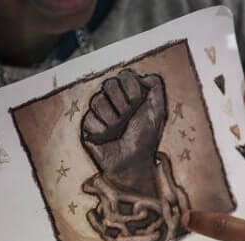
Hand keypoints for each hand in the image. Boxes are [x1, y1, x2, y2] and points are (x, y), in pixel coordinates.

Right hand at [81, 68, 166, 195]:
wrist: (134, 162)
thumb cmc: (146, 139)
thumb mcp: (158, 111)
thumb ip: (156, 86)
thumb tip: (142, 75)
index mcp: (128, 94)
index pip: (124, 75)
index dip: (132, 90)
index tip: (138, 104)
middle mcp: (111, 100)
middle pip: (109, 84)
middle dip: (123, 104)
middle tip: (128, 118)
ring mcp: (98, 112)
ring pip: (98, 100)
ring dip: (114, 119)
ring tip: (119, 130)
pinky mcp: (87, 125)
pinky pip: (90, 118)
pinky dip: (103, 130)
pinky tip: (108, 137)